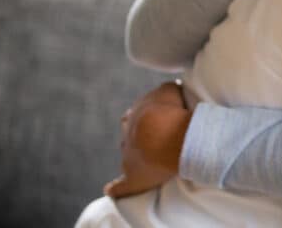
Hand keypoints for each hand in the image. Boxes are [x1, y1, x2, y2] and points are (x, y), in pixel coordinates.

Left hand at [104, 82, 191, 198]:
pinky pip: (122, 186)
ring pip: (127, 156)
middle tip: (154, 140)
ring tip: (150, 162)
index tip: (155, 121)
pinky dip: (117, 188)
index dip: (146, 119)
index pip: (135, 116)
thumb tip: (169, 90)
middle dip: (138, 137)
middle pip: (130, 135)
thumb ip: (166, 91)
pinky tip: (111, 190)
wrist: (163, 135)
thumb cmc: (170, 112)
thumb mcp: (169, 92)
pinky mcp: (133, 178)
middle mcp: (128, 134)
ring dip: (135, 158)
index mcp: (135, 114)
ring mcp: (128, 156)